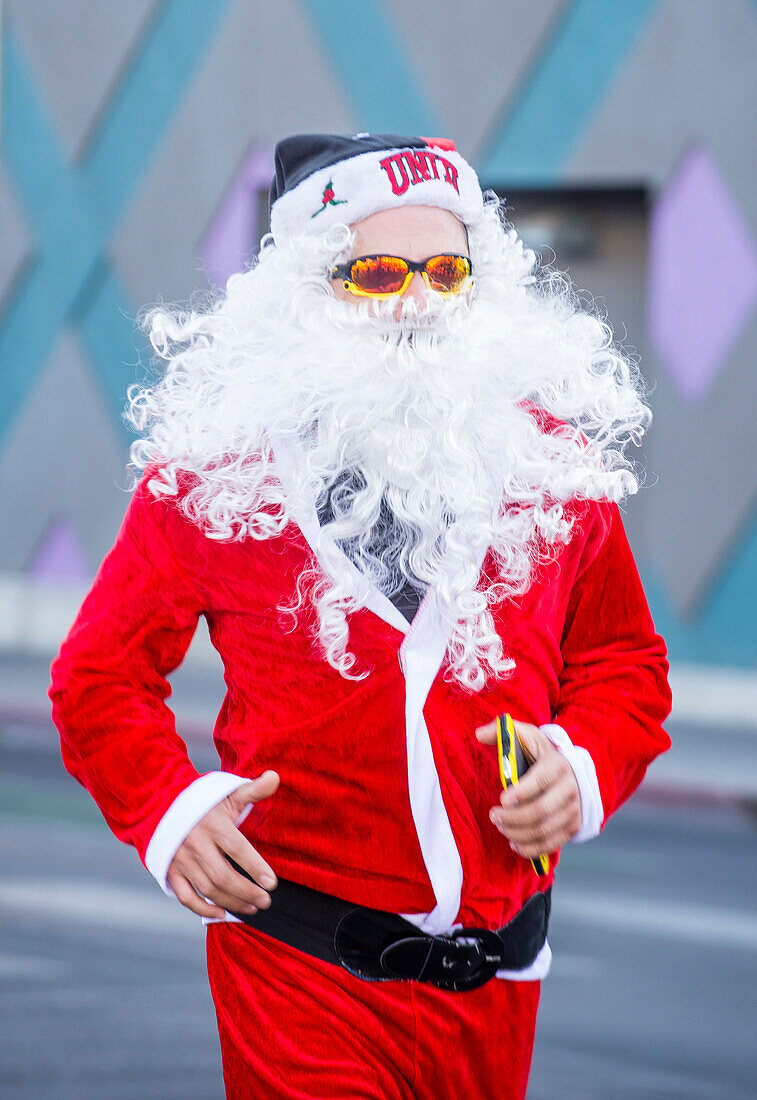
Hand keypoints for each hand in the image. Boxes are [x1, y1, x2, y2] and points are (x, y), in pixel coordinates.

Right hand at [167, 770, 279, 918]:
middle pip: (223, 875)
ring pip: (208, 889)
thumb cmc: (203, 802)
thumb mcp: (227, 793)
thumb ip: (253, 789)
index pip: (237, 849)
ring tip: (252, 908)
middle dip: (246, 892)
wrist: (161, 805)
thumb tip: (275, 777)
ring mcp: (181, 860)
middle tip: (265, 901)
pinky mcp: (171, 871)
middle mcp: (195, 843)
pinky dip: (203, 909)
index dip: (255, 867)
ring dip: (232, 902)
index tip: (271, 883)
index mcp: (213, 824)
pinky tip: (222, 913)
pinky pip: (186, 897)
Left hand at [475, 720, 581, 857]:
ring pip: (544, 830)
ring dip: (517, 833)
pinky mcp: (572, 827)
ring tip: (500, 826)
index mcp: (557, 765)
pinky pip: (551, 844)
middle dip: (513, 817)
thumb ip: (502, 731)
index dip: (521, 792)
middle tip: (493, 816)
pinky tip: (513, 843)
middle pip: (541, 810)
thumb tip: (479, 734)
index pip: (540, 781)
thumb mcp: (526, 736)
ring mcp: (573, 810)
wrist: (571, 771)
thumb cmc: (541, 754)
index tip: (502, 799)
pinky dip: (530, 848)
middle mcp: (570, 788)